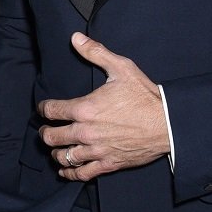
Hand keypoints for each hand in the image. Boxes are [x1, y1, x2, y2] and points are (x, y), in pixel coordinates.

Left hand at [37, 32, 169, 180]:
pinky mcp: (108, 164)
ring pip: (63, 156)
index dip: (43, 109)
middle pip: (51, 137)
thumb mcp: (121, 68)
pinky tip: (65, 170)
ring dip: (56, 152)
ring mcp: (96, 150)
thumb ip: (95, 53)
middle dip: (45, 133)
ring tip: (55, 148)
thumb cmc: (145, 96)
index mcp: (85, 108)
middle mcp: (86, 132)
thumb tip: (75, 38)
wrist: (168, 123)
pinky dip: (70, 173)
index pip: (51, 111)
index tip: (44, 109)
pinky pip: (81, 173)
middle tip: (46, 130)